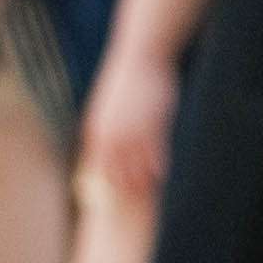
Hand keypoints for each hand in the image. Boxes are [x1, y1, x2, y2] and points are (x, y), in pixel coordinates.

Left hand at [78, 41, 182, 207]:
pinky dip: (158, 167)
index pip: (96, 167)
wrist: (140, 54)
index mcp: (97, 130)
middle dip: (122, 190)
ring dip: (141, 183)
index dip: (104, 184)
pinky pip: (154, 152)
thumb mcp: (108, 104)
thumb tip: (104, 139)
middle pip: (114, 173)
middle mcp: (109, 134)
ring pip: (134, 166)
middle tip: (131, 208)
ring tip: (150, 197)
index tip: (110, 201)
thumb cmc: (128, 79)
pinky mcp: (150, 123)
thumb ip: (105, 125)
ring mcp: (130, 130)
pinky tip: (165, 177)